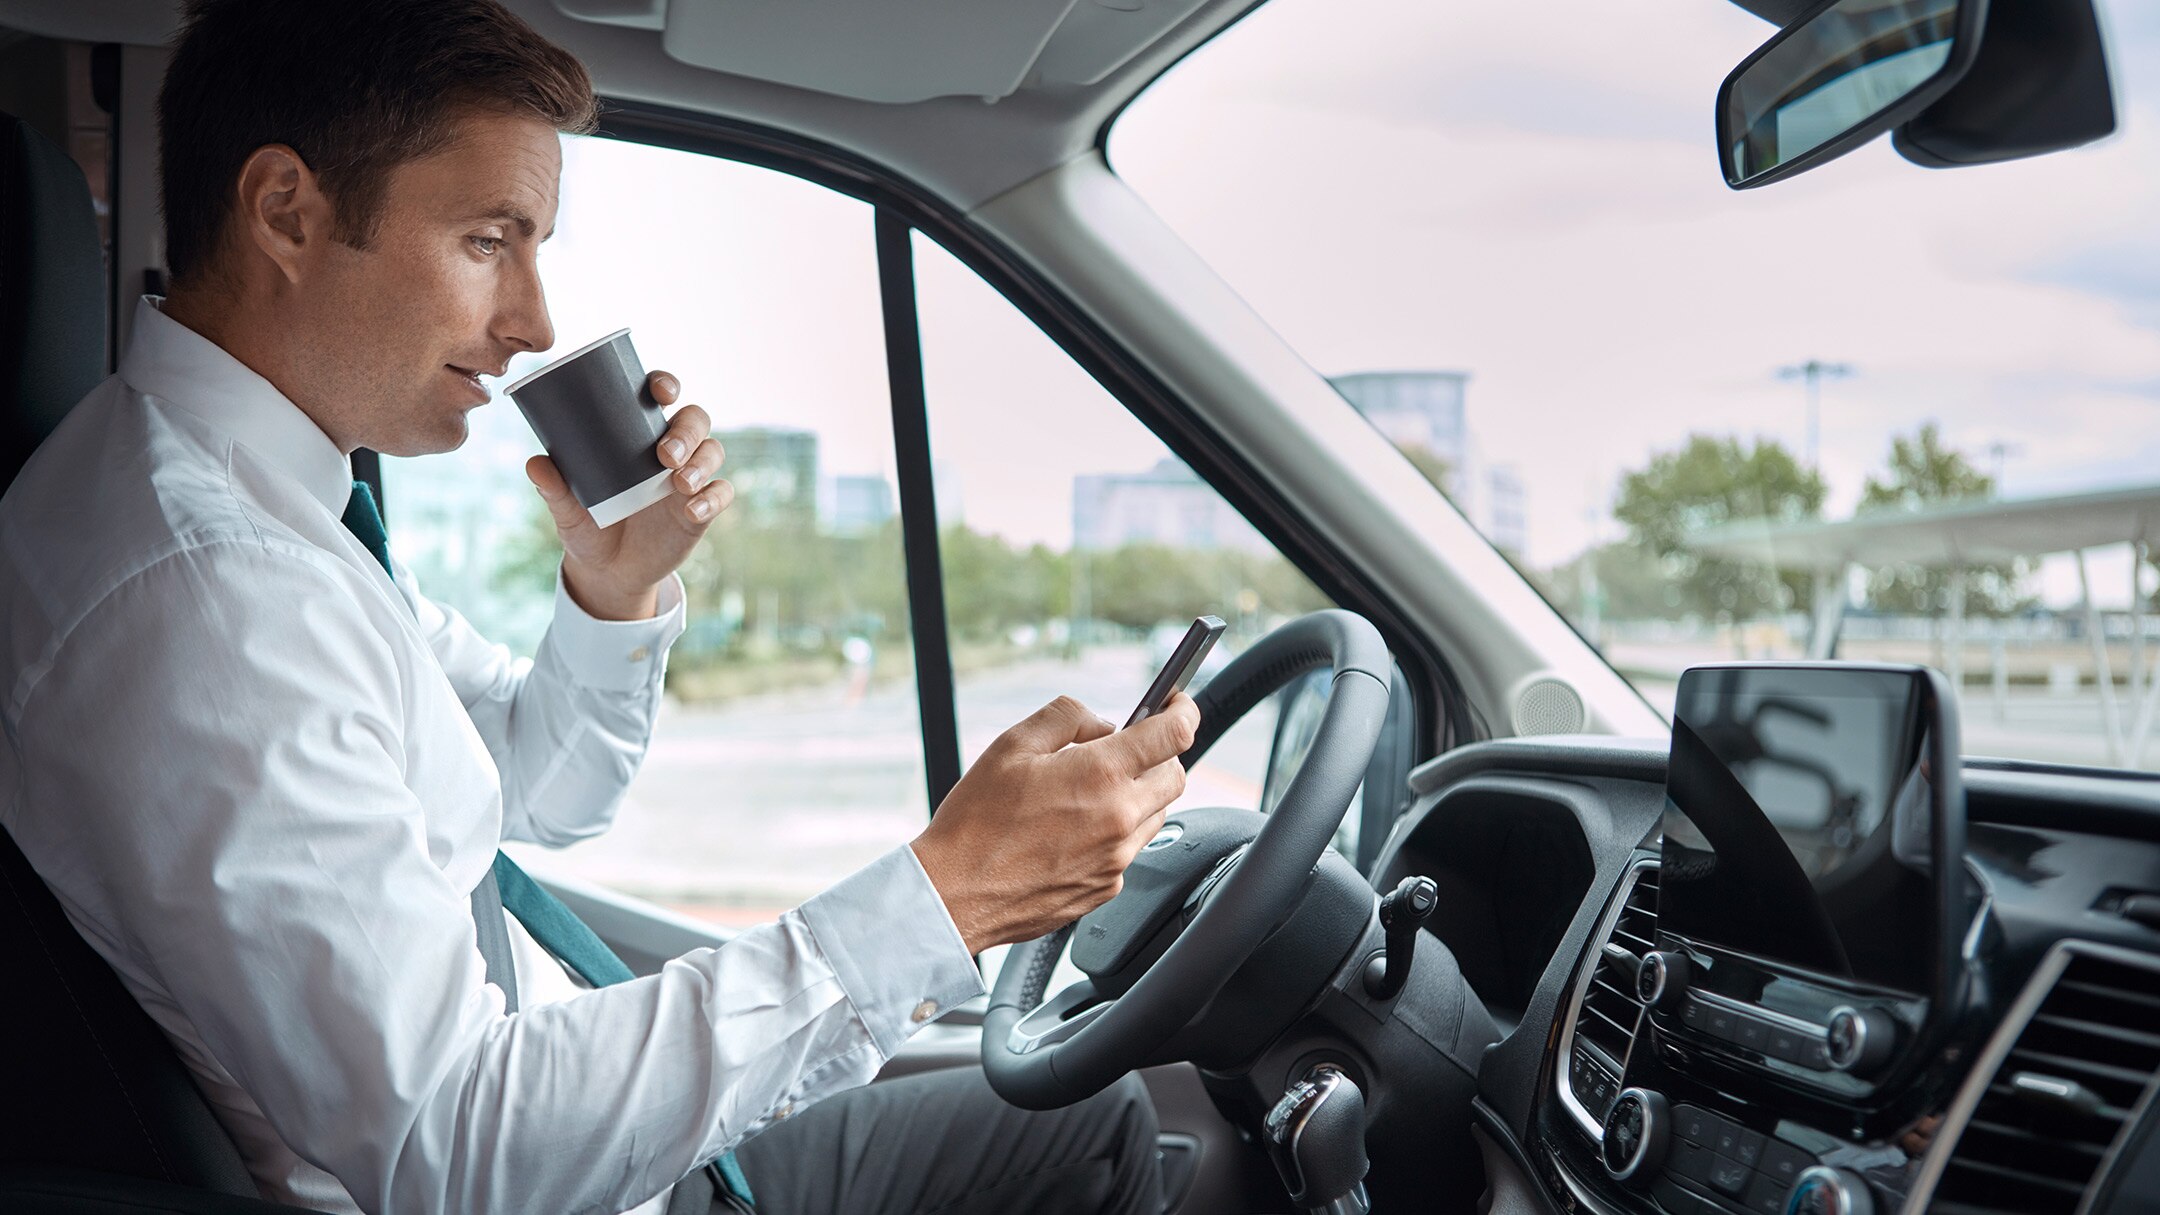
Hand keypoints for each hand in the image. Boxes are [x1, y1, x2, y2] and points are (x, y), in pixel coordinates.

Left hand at [524, 370, 732, 619]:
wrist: (607, 573)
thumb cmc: (588, 527)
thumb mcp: (568, 510)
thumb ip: (555, 488)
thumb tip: (536, 464)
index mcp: (636, 435)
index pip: (659, 396)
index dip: (666, 385)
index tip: (661, 391)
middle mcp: (668, 450)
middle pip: (695, 419)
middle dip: (687, 430)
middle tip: (664, 454)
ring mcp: (688, 479)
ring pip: (713, 451)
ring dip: (702, 462)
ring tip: (679, 483)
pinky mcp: (701, 509)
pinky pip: (721, 494)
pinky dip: (712, 499)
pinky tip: (692, 510)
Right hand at [911, 692, 1201, 954]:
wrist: (956, 893)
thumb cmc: (976, 822)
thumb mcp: (1012, 744)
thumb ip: (1066, 717)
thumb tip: (1102, 723)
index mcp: (1100, 775)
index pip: (1175, 734)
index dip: (1183, 711)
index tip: (1177, 704)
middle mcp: (1119, 819)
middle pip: (1176, 776)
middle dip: (1159, 756)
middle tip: (1126, 749)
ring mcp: (1116, 859)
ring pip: (1156, 815)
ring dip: (1138, 795)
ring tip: (1088, 793)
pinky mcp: (1106, 889)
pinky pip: (1129, 850)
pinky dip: (1116, 832)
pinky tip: (1074, 830)